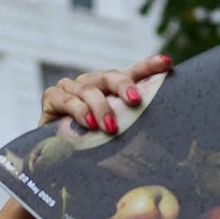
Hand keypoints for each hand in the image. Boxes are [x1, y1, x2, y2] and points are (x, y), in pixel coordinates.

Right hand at [41, 56, 169, 136]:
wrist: (52, 155)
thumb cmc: (88, 146)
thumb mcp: (112, 135)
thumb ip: (129, 128)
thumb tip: (162, 137)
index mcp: (109, 89)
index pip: (131, 73)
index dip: (148, 66)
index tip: (166, 63)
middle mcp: (91, 83)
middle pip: (109, 76)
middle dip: (123, 86)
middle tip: (135, 101)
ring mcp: (71, 88)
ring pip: (89, 90)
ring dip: (101, 108)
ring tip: (110, 127)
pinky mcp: (52, 98)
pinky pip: (67, 101)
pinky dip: (79, 111)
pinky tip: (89, 123)